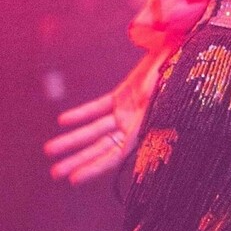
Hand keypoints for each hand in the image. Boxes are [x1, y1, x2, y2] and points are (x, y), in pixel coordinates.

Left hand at [44, 50, 165, 186]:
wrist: (180, 50)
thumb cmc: (178, 67)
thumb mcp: (168, 81)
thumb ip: (155, 89)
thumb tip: (147, 92)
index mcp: (146, 125)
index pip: (117, 153)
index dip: (96, 167)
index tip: (75, 179)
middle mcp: (135, 123)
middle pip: (102, 147)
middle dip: (78, 160)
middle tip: (55, 173)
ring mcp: (128, 111)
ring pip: (95, 130)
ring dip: (72, 140)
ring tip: (50, 150)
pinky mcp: (122, 96)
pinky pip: (98, 109)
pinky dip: (81, 114)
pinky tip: (63, 121)